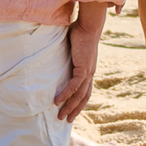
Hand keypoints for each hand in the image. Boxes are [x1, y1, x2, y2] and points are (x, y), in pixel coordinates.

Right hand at [55, 8, 105, 122]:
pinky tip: (57, 101)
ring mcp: (88, 72)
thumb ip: (67, 56)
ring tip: (60, 116)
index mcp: (88, 70)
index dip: (79, 102)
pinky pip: (74, 86)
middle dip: (75, 110)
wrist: (88, 25)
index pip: (85, 90)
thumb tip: (56, 56)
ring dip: (69, 107)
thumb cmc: (80, 33)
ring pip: (79, 95)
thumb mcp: (72, 49)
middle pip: (84, 98)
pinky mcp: (83, 68)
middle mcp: (90, 73)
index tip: (71, 111)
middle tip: (65, 120)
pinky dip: (65, 95)